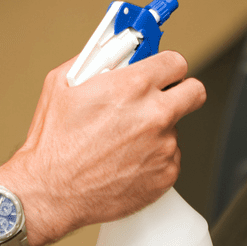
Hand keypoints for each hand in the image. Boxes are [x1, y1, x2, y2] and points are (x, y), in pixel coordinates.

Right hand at [0, 51, 205, 245]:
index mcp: (133, 87)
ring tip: (123, 142)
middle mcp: (155, 115)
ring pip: (175, 129)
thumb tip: (112, 52)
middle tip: (163, 98)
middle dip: (181, 92)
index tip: (162, 72)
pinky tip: (126, 162)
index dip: (167, 66)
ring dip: (157, 131)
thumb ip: (94, 61)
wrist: (51, 193)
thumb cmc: (53, 144)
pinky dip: (153, 158)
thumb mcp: (62, 85)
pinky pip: (169, 158)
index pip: (176, 62)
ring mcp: (164, 147)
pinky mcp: (166, 174)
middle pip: (195, 92)